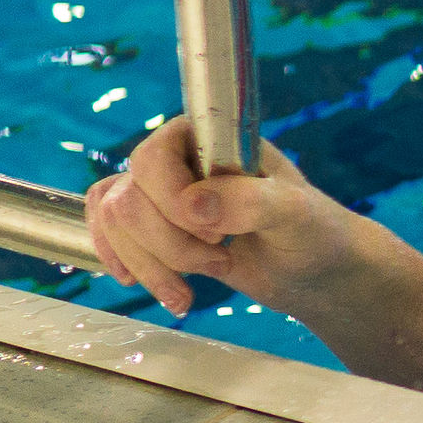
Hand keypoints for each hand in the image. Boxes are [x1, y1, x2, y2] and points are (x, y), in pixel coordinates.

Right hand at [84, 119, 360, 318]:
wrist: (315, 269)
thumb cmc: (314, 231)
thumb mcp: (295, 214)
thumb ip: (250, 201)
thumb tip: (193, 204)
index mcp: (210, 135)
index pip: (152, 158)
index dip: (173, 203)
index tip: (219, 233)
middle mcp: (179, 156)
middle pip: (128, 199)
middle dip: (171, 245)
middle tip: (224, 258)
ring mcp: (161, 192)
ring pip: (114, 222)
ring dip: (156, 264)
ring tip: (208, 277)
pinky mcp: (152, 225)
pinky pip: (108, 234)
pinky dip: (127, 265)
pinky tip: (160, 287)